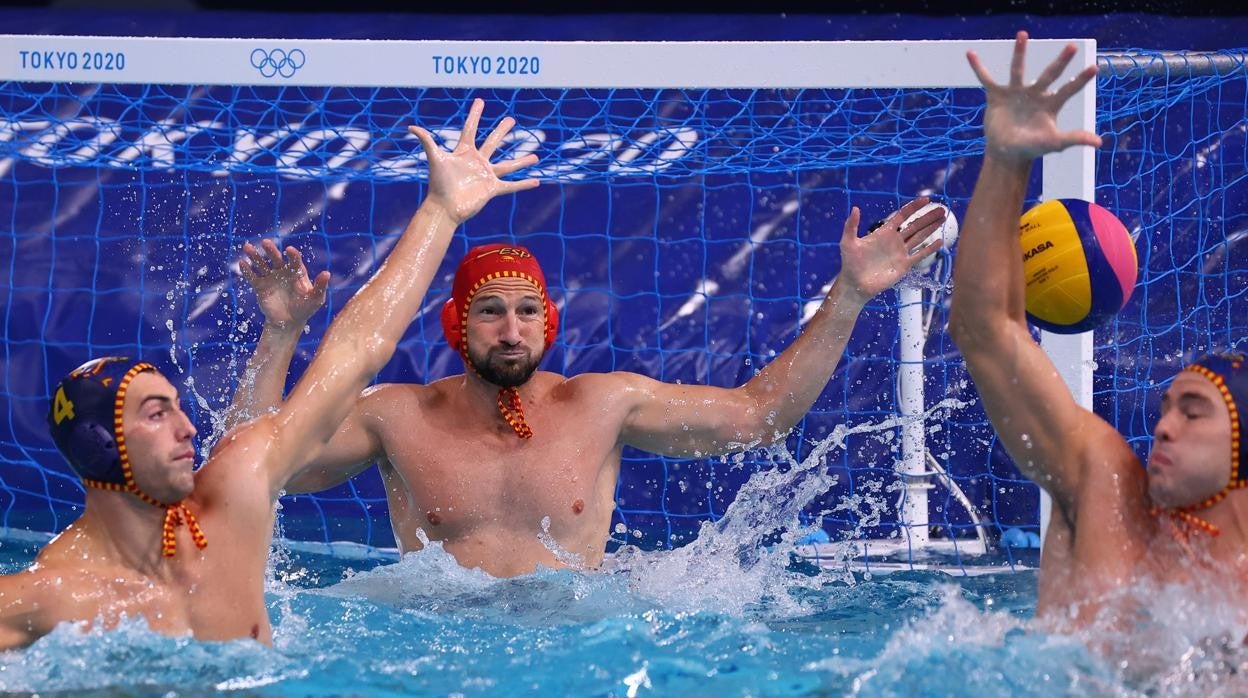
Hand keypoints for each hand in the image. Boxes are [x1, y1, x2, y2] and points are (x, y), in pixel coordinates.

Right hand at [238, 239, 330, 331]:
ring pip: (261, 264)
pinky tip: (242, 264)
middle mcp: (282, 271)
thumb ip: (320, 286)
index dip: (292, 255)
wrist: (289, 322)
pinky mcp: (260, 286)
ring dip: (255, 256)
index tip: (289, 250)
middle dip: (271, 250)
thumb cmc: (305, 309)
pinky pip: (252, 277)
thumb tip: (327, 273)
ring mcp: (270, 278)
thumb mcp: (315, 299)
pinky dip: (247, 270)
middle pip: (276, 258)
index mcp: (296, 272)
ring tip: (247, 247)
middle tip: (265, 242)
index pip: (294, 260)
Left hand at [408, 98, 539, 222]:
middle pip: (492, 142)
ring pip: (508, 165)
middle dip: (502, 131)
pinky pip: (511, 185)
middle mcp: (477, 162)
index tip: (480, 101)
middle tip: (511, 120)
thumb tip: (411, 126)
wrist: (444, 207)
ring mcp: (486, 175)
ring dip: (521, 161)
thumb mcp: (435, 159)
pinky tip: (537, 181)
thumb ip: (427, 141)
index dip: (475, 115)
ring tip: (535, 156)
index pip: (471, 129)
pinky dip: (523, 184)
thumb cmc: (438, 184)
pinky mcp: (492, 189)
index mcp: (464, 152)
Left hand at [837, 197, 944, 301]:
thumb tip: (855, 208)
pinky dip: (930, 249)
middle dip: (928, 217)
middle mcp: (895, 240)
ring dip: (932, 228)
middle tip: (942, 209)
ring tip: (943, 219)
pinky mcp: (904, 265)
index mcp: (884, 232)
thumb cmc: (850, 263)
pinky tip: (939, 241)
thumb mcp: (848, 242)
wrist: (855, 284)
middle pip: (915, 225)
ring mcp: (901, 253)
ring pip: (920, 237)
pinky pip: (919, 255)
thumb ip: (851, 225)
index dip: (913, 207)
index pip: (902, 215)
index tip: (926, 199)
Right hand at [966, 30, 1100, 161]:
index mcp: (1050, 104)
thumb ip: (1075, 138)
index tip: (1095, 67)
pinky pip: (986, 79)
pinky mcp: (997, 95)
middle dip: (1061, 61)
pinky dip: (978, 67)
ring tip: (1022, 34)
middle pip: (1050, 74)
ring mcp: (1016, 93)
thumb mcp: (1054, 143)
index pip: (1068, 90)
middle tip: (1073, 47)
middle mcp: (1035, 94)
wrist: (1006, 152)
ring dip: (1020, 51)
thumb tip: (1099, 142)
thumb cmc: (1032, 148)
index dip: (1080, 80)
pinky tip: (971, 54)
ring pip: (1018, 69)